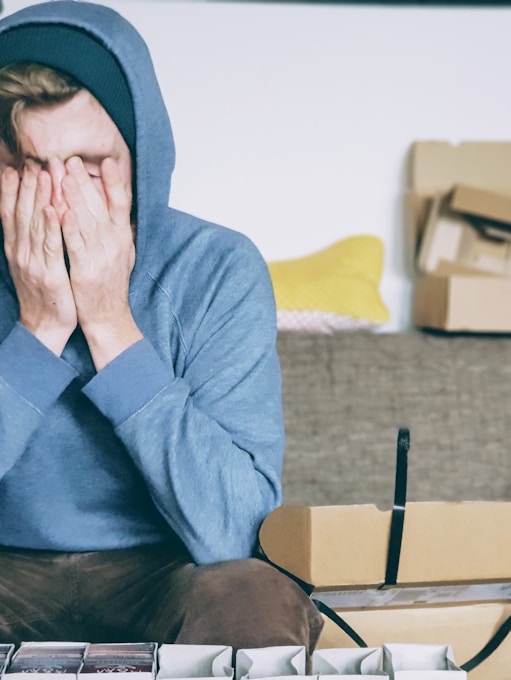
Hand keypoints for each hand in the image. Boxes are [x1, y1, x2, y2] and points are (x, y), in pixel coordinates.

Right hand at [0, 163, 76, 354]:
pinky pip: (50, 246)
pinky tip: (52, 209)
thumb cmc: (44, 294)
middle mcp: (20, 253)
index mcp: (16, 249)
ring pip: (34, 224)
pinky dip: (50, 226)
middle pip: (21, 213)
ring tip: (43, 174)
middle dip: (26, 186)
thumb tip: (34, 216)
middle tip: (33, 162)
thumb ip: (31, 241)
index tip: (16, 167)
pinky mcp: (49, 274)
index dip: (12, 190)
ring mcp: (33, 263)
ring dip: (38, 197)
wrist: (45, 326)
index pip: (10, 214)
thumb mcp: (32, 264)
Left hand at [61, 156, 142, 370]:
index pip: (122, 203)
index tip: (107, 161)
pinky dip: (69, 226)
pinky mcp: (86, 269)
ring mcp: (101, 256)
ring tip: (63, 174)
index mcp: (123, 237)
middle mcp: (115, 243)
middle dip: (85, 181)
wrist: (108, 316)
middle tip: (71, 159)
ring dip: (75, 196)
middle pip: (100, 206)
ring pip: (86, 220)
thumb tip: (120, 207)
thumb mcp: (123, 254)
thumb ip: (119, 230)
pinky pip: (76, 244)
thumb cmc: (111, 285)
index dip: (115, 182)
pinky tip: (60, 210)